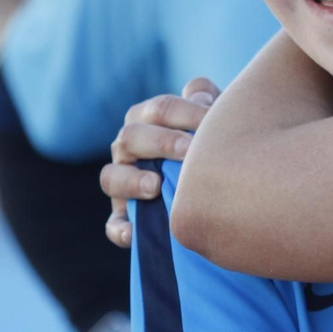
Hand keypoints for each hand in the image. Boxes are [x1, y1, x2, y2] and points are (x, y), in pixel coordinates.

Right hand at [102, 77, 219, 247]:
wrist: (221, 183)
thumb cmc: (216, 140)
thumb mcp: (215, 117)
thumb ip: (207, 101)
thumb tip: (200, 99)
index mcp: (150, 119)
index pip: (160, 109)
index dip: (185, 112)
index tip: (211, 120)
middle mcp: (130, 147)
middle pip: (131, 137)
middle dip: (161, 142)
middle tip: (189, 150)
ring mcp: (124, 182)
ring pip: (111, 177)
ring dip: (131, 181)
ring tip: (155, 186)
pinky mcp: (125, 215)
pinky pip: (114, 223)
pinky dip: (120, 228)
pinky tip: (134, 233)